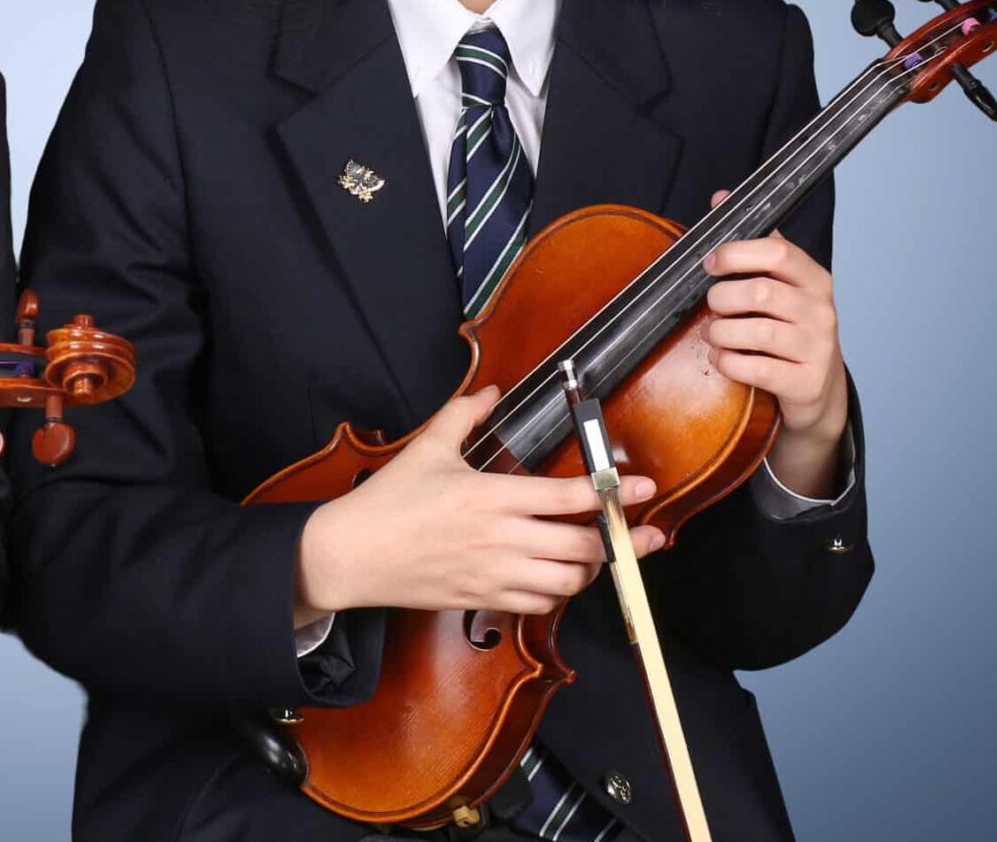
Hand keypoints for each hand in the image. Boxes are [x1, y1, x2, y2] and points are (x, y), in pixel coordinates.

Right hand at [294, 385, 665, 620]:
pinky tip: (557, 576)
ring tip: (596, 554)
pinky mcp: (484, 599)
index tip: (641, 487)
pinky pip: (540, 604)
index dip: (613, 493)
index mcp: (492, 496)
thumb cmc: (388, 502)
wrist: (354, 554)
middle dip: (617, 541)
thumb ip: (464, 415)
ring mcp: (495, 574)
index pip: (568, 496)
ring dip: (590, 569)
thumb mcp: (427, 448)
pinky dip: (558, 592)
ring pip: (568, 581)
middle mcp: (502, 538)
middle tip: (634, 532)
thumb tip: (490, 392)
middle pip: (582, 546)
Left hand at [702, 188, 848, 495]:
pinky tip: (722, 358)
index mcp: (813, 279)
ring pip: (758, 332)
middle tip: (711, 306)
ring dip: (721, 333)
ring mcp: (818, 348)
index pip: (778, 252)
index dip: (736, 253)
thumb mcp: (779, 284)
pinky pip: (757, 368)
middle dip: (722, 298)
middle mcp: (821, 310)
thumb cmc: (788, 328)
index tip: (709, 262)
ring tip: (712, 334)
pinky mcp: (806, 381)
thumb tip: (722, 198)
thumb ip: (753, 244)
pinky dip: (728, 362)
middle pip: (761, 292)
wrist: (816, 389)